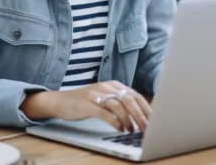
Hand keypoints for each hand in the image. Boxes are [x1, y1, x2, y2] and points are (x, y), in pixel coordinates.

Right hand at [22, 81, 151, 132]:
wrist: (61, 101)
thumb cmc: (85, 102)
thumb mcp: (105, 99)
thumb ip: (120, 103)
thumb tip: (141, 114)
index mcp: (114, 85)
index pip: (135, 95)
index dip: (146, 108)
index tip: (154, 120)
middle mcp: (107, 87)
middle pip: (130, 100)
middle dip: (141, 116)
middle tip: (147, 128)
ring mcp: (97, 94)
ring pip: (119, 106)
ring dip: (129, 120)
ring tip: (133, 130)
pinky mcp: (87, 104)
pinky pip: (105, 113)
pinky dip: (115, 121)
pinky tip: (120, 128)